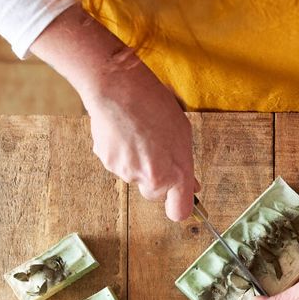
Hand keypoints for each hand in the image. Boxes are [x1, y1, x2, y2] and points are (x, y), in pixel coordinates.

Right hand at [84, 53, 199, 220]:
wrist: (117, 87)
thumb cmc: (153, 104)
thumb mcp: (182, 133)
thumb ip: (185, 164)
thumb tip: (192, 185)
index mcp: (173, 172)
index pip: (179, 211)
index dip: (179, 206)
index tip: (180, 199)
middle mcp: (148, 177)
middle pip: (154, 192)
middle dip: (156, 177)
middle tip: (157, 150)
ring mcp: (125, 171)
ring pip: (135, 175)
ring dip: (138, 161)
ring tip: (139, 132)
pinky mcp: (106, 162)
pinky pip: (118, 163)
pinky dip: (121, 151)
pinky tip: (124, 130)